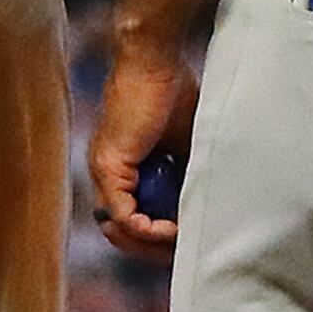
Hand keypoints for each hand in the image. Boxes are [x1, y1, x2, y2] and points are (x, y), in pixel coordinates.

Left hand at [89, 39, 198, 264]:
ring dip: (153, 243)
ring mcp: (105, 172)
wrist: (155, 60)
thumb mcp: (189, 144)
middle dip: (156, 250)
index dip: (161, 239)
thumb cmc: (173, 92)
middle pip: (123, 234)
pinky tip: (171, 229)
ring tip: (183, 241)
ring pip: (120, 230)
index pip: (134, 221)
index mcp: (126, 171)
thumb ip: (188, 175)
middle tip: (187, 251)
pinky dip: (147, 228)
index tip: (189, 241)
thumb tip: (207, 205)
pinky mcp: (109, 166)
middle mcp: (108, 176)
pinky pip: (122, 214)